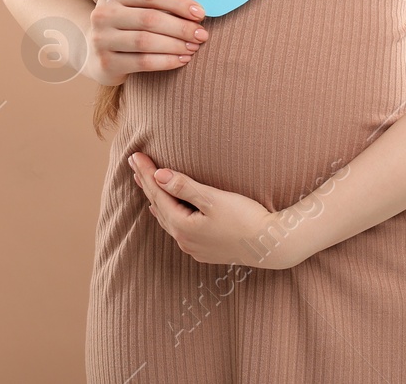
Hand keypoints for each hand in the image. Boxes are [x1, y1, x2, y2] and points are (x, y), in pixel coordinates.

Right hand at [81, 0, 207, 85]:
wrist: (92, 53)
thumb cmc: (125, 27)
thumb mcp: (133, 10)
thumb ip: (158, 8)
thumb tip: (197, 13)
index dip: (178, 3)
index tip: (200, 13)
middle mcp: (103, 15)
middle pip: (150, 19)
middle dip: (181, 27)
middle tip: (202, 34)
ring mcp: (101, 40)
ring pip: (146, 41)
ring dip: (176, 45)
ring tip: (194, 48)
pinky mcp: (105, 63)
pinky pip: (143, 62)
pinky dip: (166, 61)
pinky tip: (182, 60)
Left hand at [129, 152, 305, 269]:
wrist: (271, 245)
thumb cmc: (246, 218)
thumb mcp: (214, 199)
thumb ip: (185, 187)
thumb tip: (158, 175)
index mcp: (183, 226)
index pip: (158, 193)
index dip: (146, 173)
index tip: (134, 155)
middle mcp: (183, 240)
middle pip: (158, 205)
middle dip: (146, 183)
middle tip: (134, 162)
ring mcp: (193, 247)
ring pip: (166, 218)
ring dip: (156, 198)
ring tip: (145, 182)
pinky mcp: (204, 250)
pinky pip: (177, 228)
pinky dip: (168, 213)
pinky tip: (166, 210)